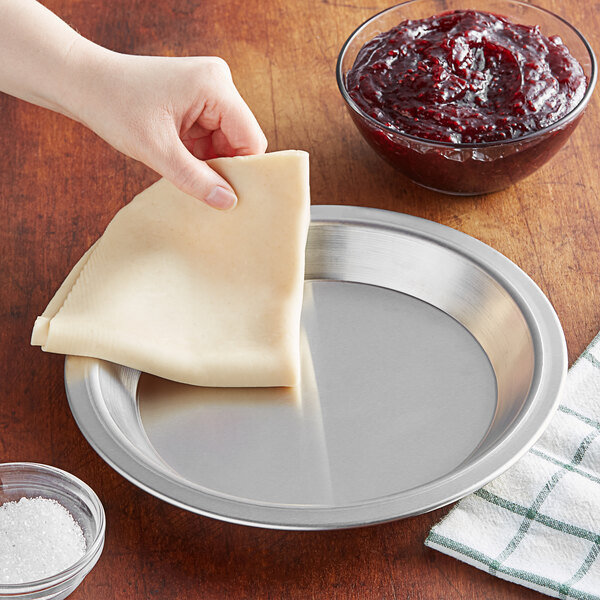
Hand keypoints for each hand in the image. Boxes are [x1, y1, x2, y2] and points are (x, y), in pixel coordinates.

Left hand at [69, 49, 266, 208]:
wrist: (82, 83)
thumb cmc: (114, 107)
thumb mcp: (156, 150)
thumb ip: (195, 179)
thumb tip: (229, 203)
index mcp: (215, 86)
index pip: (251, 139)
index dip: (242, 170)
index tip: (224, 196)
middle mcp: (218, 83)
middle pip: (240, 140)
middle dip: (222, 166)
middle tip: (199, 187)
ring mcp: (208, 90)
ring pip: (225, 142)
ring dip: (208, 162)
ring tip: (180, 170)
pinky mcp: (197, 100)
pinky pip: (211, 136)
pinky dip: (198, 154)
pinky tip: (178, 161)